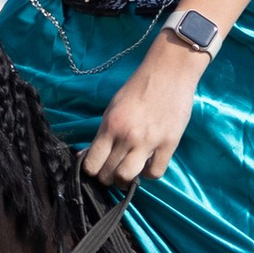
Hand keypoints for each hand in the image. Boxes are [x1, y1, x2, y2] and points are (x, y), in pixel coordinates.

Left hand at [84, 36, 207, 184]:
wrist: (169, 72)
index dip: (92, 170)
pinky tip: (147, 164)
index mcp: (110, 125)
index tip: (97, 168)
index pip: (92, 163)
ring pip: (128, 177)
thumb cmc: (138, 88)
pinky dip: (149, 173)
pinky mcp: (169, 144)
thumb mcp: (113, 107)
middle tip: (112, 171)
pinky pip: (155, 173)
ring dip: (125, 180)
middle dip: (107, 177)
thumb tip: (84, 155)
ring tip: (128, 172)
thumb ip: (101, 133)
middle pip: (108, 174)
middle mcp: (127, 136)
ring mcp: (149, 142)